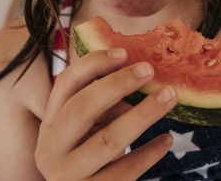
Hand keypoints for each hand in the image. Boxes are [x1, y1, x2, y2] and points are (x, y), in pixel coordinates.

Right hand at [35, 48, 177, 179]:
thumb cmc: (88, 155)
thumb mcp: (87, 130)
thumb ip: (104, 108)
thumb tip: (139, 83)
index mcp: (51, 123)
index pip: (66, 83)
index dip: (94, 64)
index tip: (124, 52)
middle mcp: (51, 147)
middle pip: (82, 107)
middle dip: (118, 84)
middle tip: (149, 69)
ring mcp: (67, 174)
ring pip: (109, 139)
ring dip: (144, 114)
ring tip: (170, 96)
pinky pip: (126, 171)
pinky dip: (149, 152)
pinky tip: (166, 139)